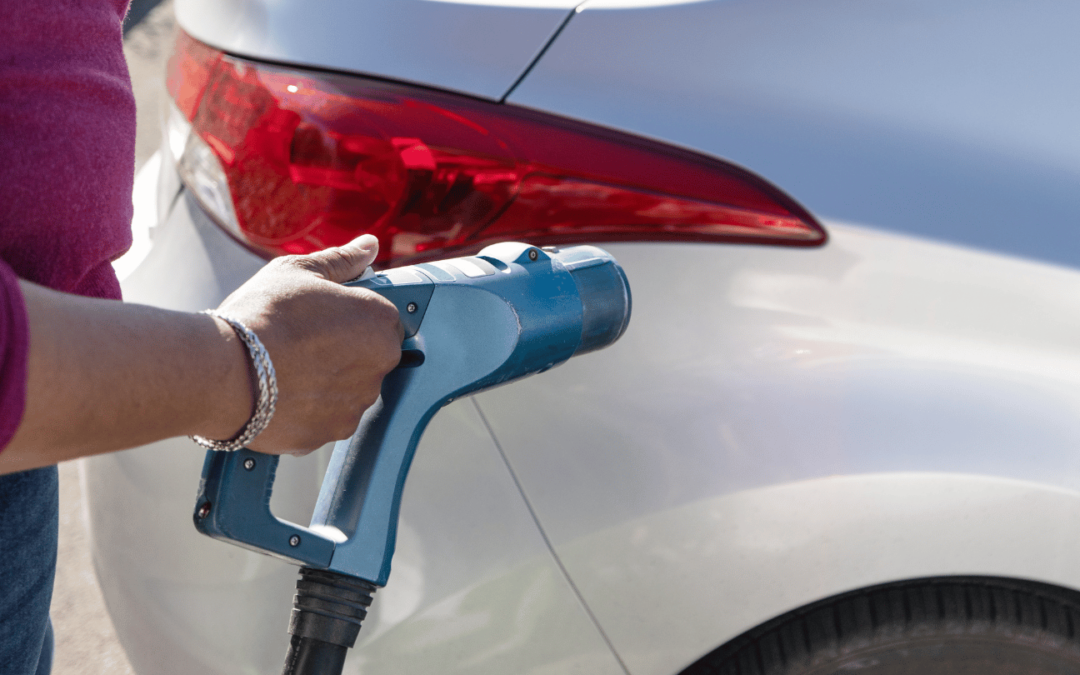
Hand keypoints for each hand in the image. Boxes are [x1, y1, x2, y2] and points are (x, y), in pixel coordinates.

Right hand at [211, 234, 403, 454]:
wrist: (223, 370)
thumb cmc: (263, 316)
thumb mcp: (300, 271)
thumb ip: (343, 260)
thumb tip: (369, 246)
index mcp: (379, 321)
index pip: (382, 318)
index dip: (353, 316)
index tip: (327, 317)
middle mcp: (379, 366)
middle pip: (369, 356)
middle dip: (343, 350)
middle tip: (302, 340)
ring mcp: (356, 404)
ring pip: (348, 390)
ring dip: (327, 381)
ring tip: (288, 366)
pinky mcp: (331, 434)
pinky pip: (325, 418)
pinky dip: (309, 409)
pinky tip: (282, 391)